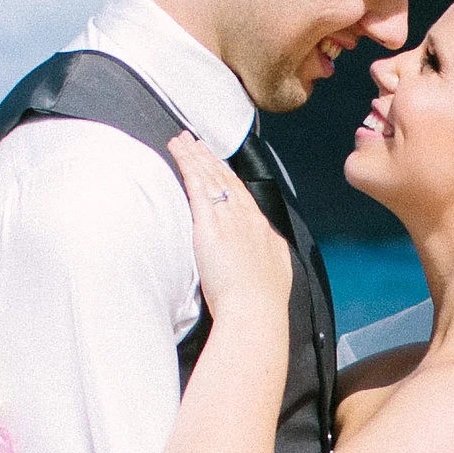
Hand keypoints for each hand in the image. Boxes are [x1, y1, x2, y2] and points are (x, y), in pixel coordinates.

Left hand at [168, 130, 290, 319]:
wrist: (256, 311)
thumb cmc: (263, 303)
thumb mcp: (274, 273)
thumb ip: (266, 256)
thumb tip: (265, 250)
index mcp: (263, 231)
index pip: (242, 196)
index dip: (228, 177)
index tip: (219, 165)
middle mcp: (247, 219)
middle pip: (226, 180)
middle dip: (211, 159)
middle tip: (197, 142)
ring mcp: (229, 219)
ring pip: (211, 178)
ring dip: (196, 157)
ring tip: (182, 141)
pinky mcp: (210, 225)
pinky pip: (198, 187)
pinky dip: (189, 166)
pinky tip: (180, 153)